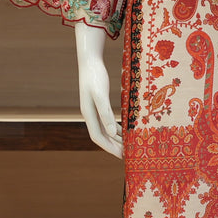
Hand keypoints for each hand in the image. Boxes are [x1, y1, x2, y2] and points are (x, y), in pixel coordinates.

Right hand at [75, 23, 122, 157]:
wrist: (90, 62)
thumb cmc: (95, 77)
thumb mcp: (100, 95)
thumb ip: (105, 113)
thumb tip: (112, 132)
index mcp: (89, 114)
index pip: (98, 137)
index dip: (109, 148)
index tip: (121, 155)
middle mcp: (90, 115)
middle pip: (102, 136)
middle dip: (114, 146)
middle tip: (128, 155)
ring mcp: (94, 110)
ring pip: (106, 130)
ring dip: (116, 139)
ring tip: (129, 146)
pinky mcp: (100, 104)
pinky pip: (108, 121)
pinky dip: (117, 128)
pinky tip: (126, 131)